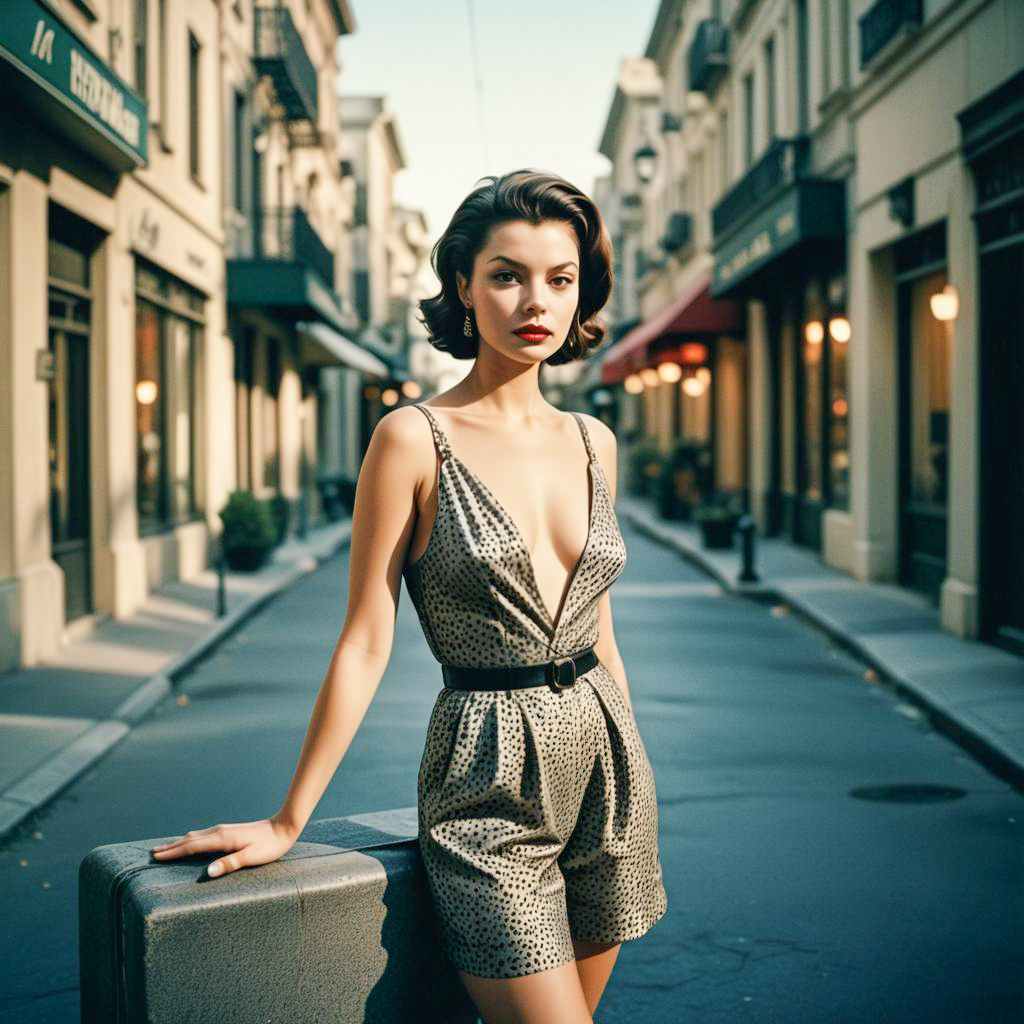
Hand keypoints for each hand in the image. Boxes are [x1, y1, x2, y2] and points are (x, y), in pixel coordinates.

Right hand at [150, 816, 297, 877]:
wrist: (283, 828)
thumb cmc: (269, 846)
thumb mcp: (251, 857)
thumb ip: (230, 864)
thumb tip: (208, 872)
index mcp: (222, 839)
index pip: (192, 846)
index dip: (173, 852)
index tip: (156, 857)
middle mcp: (219, 831)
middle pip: (189, 840)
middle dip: (171, 847)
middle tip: (153, 853)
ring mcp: (223, 830)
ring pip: (195, 836)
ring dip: (179, 842)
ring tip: (165, 848)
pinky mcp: (228, 831)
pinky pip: (203, 835)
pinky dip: (190, 839)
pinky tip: (190, 841)